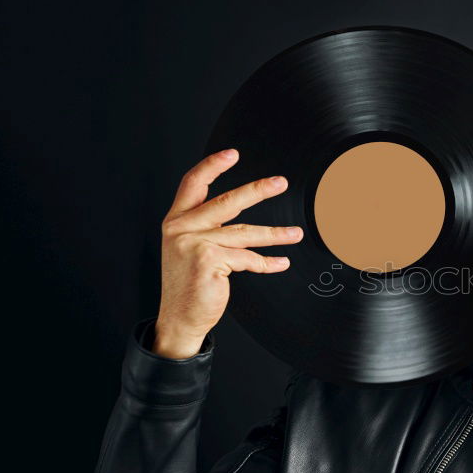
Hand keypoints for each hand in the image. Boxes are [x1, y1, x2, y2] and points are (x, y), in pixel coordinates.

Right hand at [152, 149, 302, 357]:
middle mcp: (181, 228)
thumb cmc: (190, 284)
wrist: (180, 318)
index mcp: (176, 220)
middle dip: (258, 190)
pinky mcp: (209, 260)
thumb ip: (209, 228)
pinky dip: (266, 262)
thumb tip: (244, 214)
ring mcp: (194, 243)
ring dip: (275, 234)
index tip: (233, 154)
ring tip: (296, 233)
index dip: (212, 166)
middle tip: (281, 183)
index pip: (192, 183)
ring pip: (245, 232)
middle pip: (227, 201)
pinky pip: (248, 258)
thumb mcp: (190, 249)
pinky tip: (280, 263)